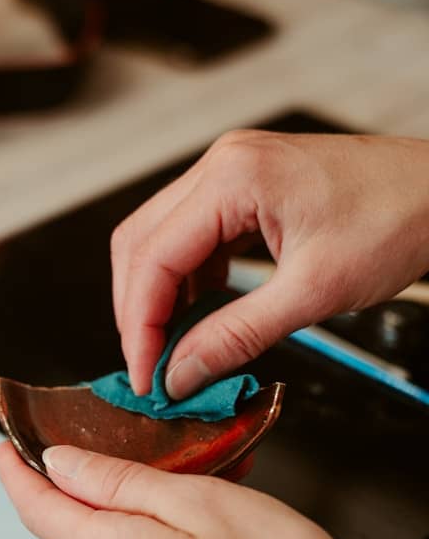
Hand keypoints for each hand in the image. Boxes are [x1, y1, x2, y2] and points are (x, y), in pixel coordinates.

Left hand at [0, 441, 384, 538]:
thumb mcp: (198, 500)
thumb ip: (117, 480)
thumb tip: (60, 464)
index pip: (37, 510)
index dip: (17, 473)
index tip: (8, 444)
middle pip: (72, 527)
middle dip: (83, 482)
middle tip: (116, 439)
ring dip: (125, 508)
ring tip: (179, 477)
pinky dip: (147, 537)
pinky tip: (191, 519)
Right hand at [111, 131, 428, 396]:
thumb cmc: (399, 218)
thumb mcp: (313, 292)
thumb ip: (236, 335)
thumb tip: (182, 371)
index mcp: (233, 177)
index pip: (152, 257)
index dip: (140, 324)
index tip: (146, 374)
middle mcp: (222, 164)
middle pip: (141, 243)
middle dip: (138, 311)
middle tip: (152, 367)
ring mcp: (231, 171)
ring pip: (160, 239)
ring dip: (159, 296)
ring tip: (174, 348)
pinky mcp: (245, 187)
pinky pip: (193, 235)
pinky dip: (187, 280)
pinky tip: (201, 315)